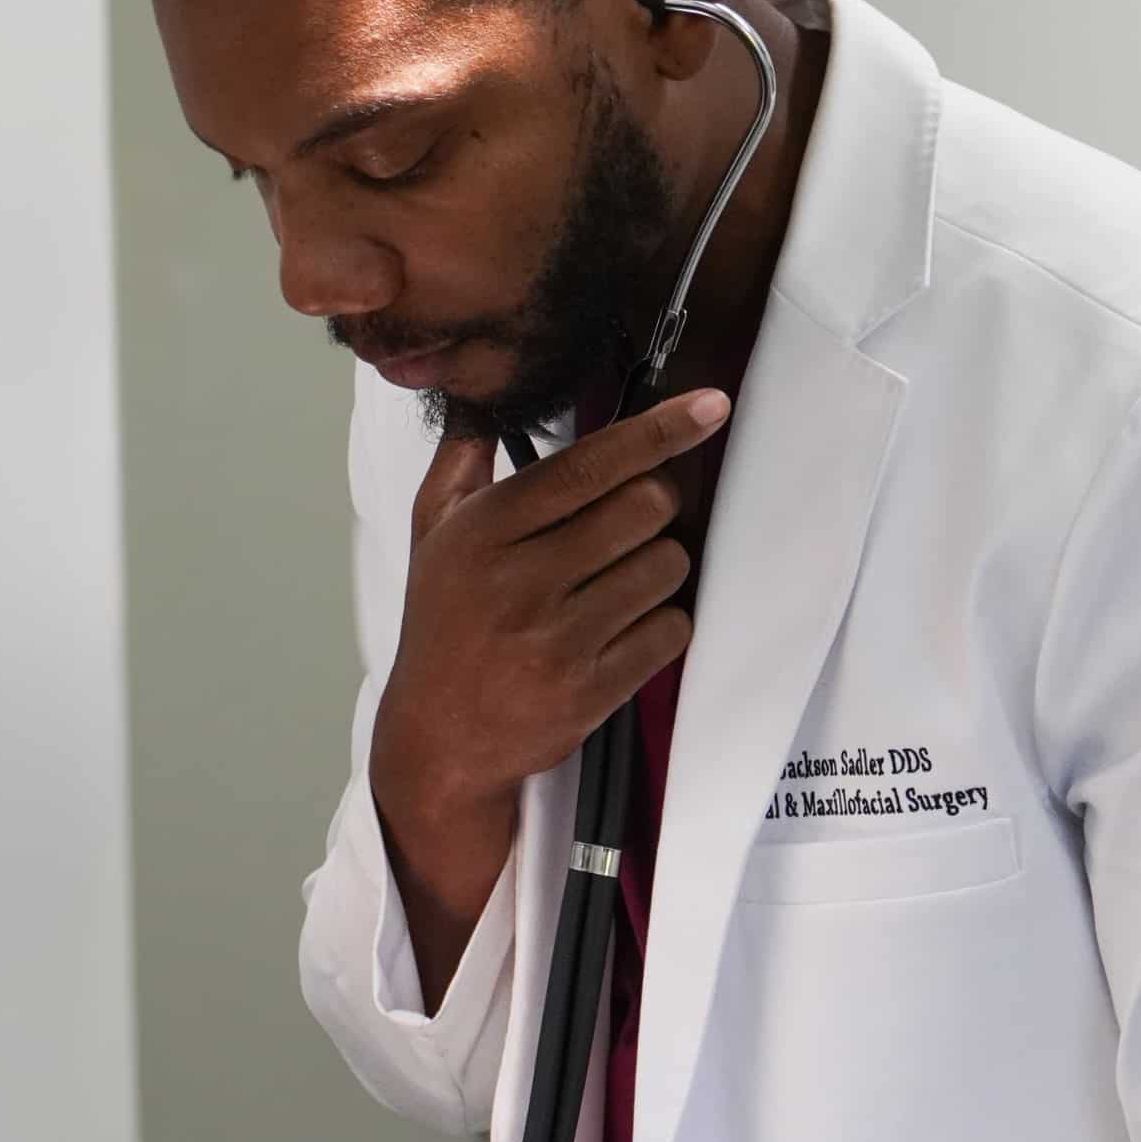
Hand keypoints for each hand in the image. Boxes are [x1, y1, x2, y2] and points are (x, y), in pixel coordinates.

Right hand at [369, 388, 730, 1007]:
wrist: (439, 742)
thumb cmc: (443, 630)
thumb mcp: (431, 538)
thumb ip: (460, 463)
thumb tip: (483, 398)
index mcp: (482, 532)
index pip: (588, 465)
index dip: (657, 431)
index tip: (710, 406)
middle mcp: (518, 581)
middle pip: (644, 507)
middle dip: (654, 507)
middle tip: (633, 525)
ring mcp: (557, 640)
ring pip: (666, 567)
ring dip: (659, 568)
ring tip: (621, 585)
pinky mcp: (590, 690)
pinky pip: (671, 631)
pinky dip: (664, 625)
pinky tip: (627, 630)